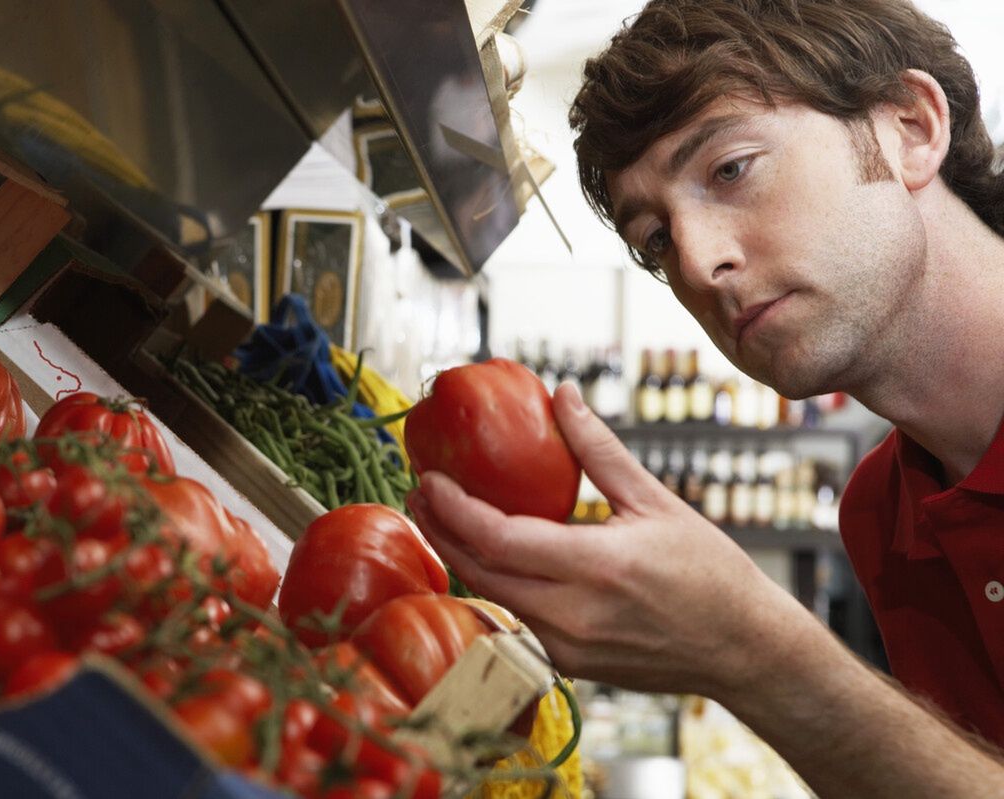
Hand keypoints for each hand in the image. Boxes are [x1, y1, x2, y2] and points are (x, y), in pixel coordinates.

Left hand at [406, 383, 809, 698]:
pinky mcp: (571, 664)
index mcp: (596, 567)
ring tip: (441, 518)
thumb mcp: (655, 501)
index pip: (498, 539)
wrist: (744, 650)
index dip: (454, 509)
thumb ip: (599, 449)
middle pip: (481, 571)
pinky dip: (494, 585)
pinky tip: (485, 556)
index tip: (430, 479)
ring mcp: (569, 647)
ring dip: (462, 557)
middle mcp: (574, 615)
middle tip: (421, 493)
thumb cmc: (709, 573)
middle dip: (441, 530)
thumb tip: (563, 394)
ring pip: (493, 598)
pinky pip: (517, 618)